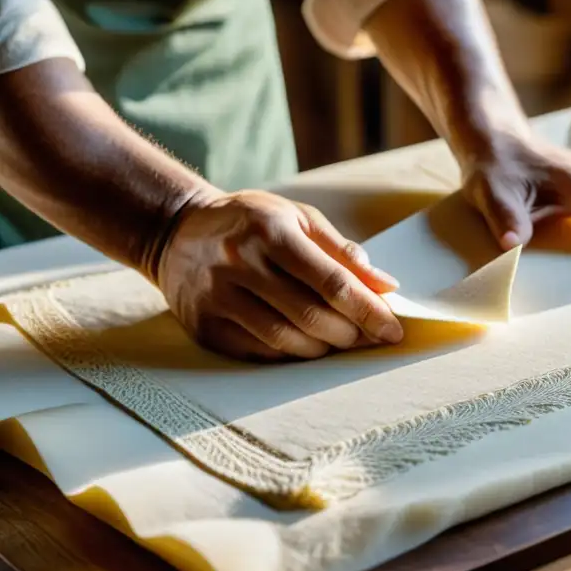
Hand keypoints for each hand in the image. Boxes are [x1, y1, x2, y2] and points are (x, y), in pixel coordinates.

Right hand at [155, 190, 403, 361]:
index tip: (393, 329)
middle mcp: (241, 264)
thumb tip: (386, 285)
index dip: (368, 310)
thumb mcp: (298, 218)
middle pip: (312, 316)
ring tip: (339, 339)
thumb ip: (342, 251)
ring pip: (286, 340)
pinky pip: (261, 351)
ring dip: (324, 348)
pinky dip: (292, 353)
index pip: (332, 281)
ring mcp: (218, 297)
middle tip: (368, 337)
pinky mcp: (205, 326)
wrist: (177, 231)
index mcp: (271, 231)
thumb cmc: (253, 222)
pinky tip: (305, 342)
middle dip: (351, 333)